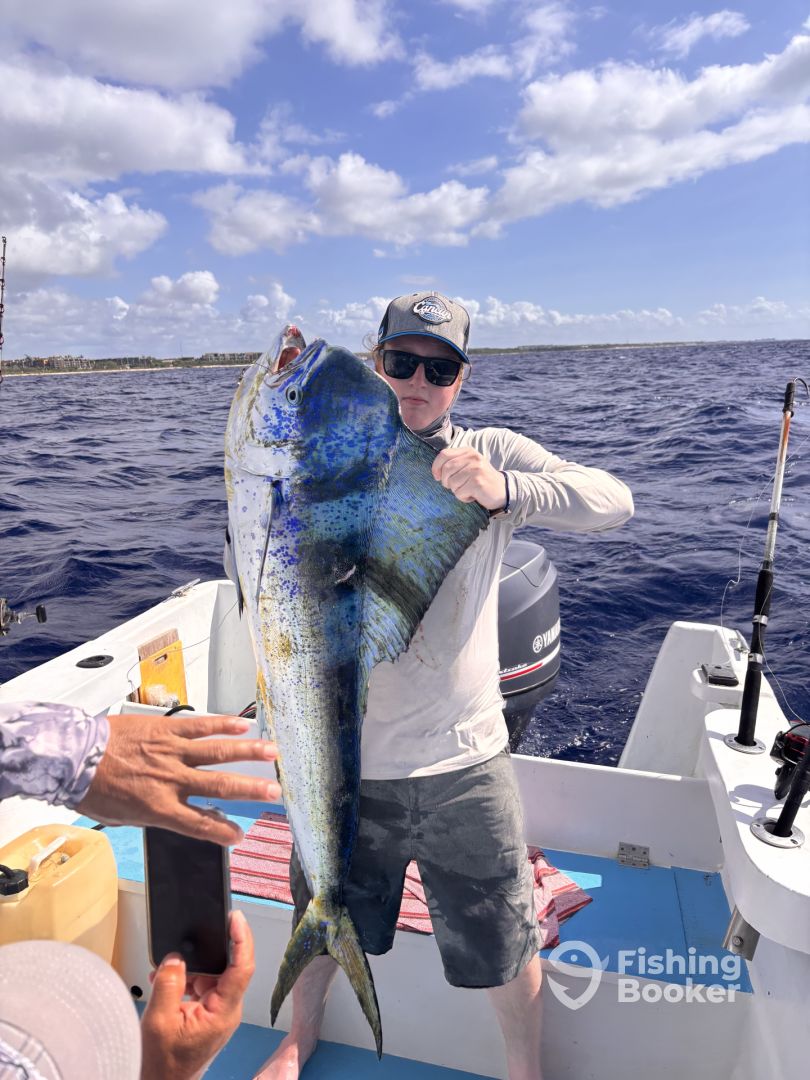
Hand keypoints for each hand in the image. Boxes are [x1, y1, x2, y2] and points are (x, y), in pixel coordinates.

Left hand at [77, 712, 280, 844]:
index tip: (240, 835)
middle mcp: (170, 780)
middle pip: (220, 787)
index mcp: (159, 808)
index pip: (201, 824)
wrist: (73, 758)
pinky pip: (200, 727)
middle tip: (275, 791)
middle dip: (251, 790)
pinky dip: (223, 725)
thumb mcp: (124, 816)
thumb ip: (156, 816)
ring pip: (217, 752)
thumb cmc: (94, 789)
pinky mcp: (165, 730)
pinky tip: (242, 726)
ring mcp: (170, 753)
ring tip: (272, 752)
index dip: (223, 831)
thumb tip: (177, 816)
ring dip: (248, 752)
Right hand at [140, 909, 254, 1079]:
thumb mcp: (159, 1021)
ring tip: (168, 969)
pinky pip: (204, 986)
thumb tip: (175, 957)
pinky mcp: (209, 1014)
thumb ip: (169, 984)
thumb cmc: (163, 1064)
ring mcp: (219, 1012)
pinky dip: (187, 980)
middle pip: (229, 967)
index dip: (241, 939)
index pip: (242, 968)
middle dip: (209, 951)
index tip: (235, 918)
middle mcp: (227, 1010)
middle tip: (193, 936)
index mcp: (223, 1012)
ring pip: (213, 975)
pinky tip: (170, 981)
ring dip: (192, 968)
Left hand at [432, 447, 507, 510]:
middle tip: (456, 486)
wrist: (503, 490)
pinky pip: (459, 493)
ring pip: (452, 483)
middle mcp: (473, 458)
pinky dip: (464, 497)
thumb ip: (454, 464)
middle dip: (447, 482)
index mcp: (468, 451)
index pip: (444, 454)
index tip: (437, 477)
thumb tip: (436, 472)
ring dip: (457, 491)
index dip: (436, 467)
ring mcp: (476, 469)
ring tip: (468, 490)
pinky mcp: (478, 483)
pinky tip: (473, 495)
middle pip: (446, 469)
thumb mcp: (468, 466)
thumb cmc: (481, 479)